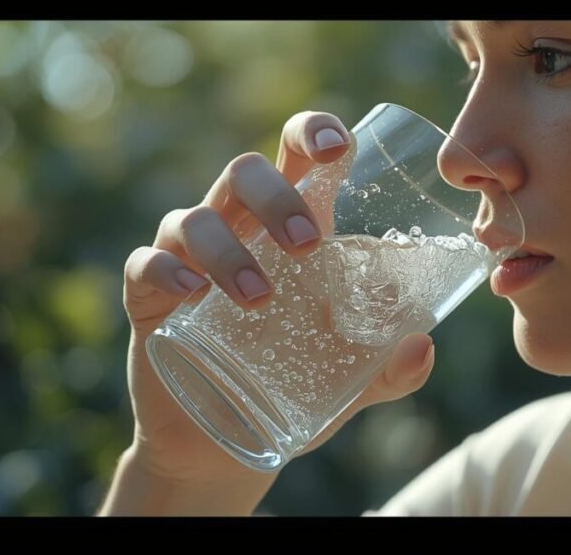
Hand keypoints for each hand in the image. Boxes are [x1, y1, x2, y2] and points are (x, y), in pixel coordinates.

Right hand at [120, 111, 435, 482]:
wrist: (225, 440)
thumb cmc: (293, 386)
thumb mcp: (351, 380)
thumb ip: (392, 366)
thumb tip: (423, 347)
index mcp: (290, 227)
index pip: (296, 155)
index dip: (312, 132)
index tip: (336, 148)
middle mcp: (238, 228)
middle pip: (245, 173)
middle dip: (276, 197)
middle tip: (307, 244)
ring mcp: (189, 258)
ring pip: (195, 218)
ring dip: (227, 248)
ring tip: (260, 296)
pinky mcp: (150, 297)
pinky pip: (146, 264)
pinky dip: (166, 270)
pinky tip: (190, 292)